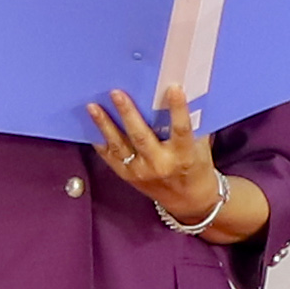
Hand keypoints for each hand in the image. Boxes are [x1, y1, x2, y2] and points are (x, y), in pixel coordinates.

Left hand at [92, 87, 224, 231]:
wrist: (187, 200)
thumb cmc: (196, 166)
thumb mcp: (200, 147)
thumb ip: (191, 124)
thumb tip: (178, 92)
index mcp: (184, 155)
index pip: (182, 130)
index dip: (178, 109)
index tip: (174, 88)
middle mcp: (160, 164)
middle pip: (142, 137)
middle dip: (128, 114)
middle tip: (116, 93)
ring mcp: (140, 171)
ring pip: (120, 146)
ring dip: (104, 125)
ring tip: (93, 106)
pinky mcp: (126, 175)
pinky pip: (109, 156)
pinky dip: (99, 140)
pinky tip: (89, 125)